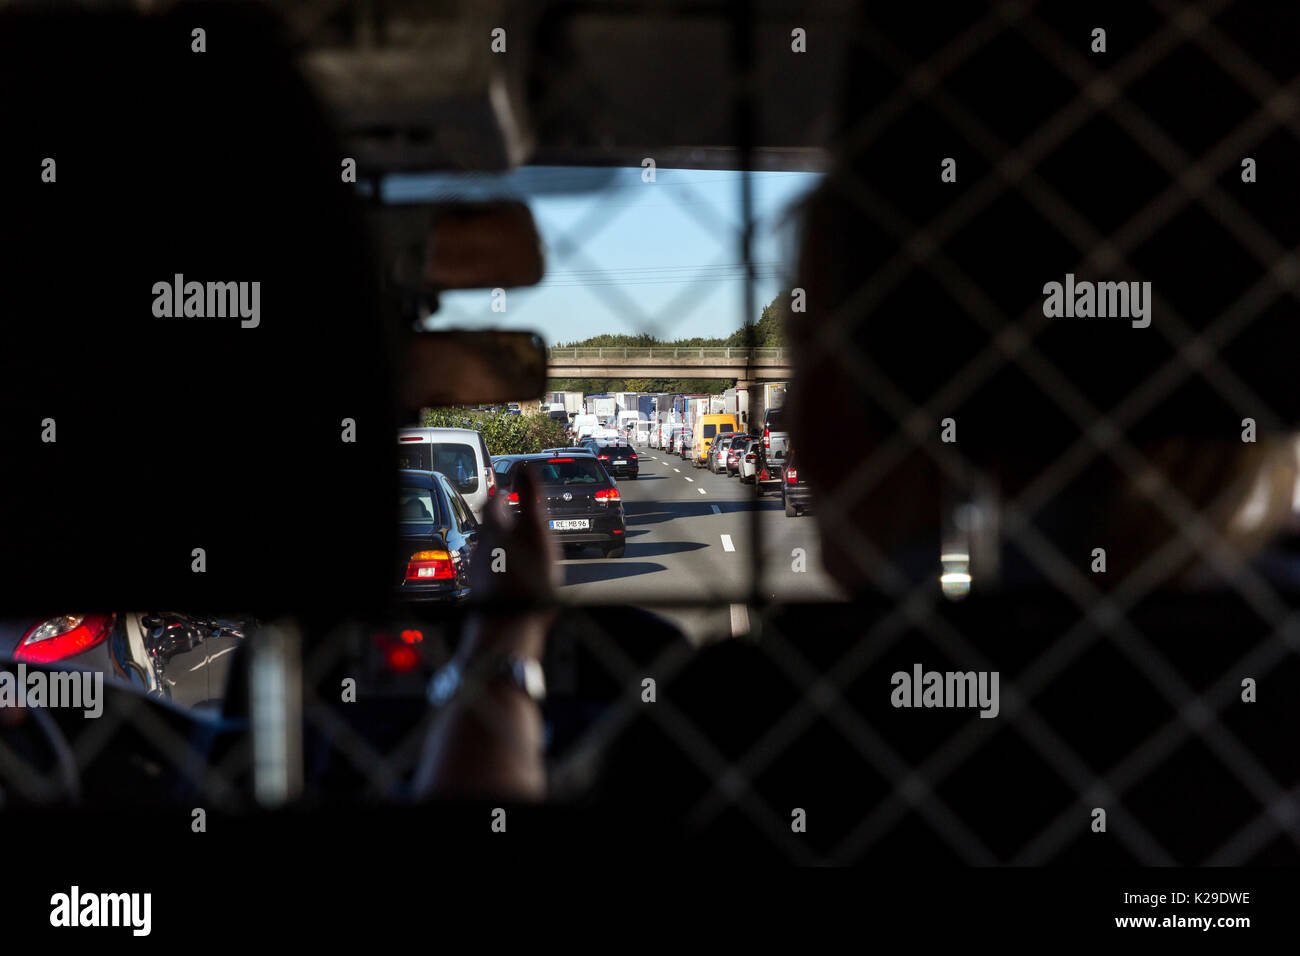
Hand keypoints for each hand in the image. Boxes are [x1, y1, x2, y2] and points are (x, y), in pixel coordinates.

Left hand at [462, 466, 557, 659]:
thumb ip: (530, 498)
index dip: (501, 494)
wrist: (511, 625)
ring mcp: (481, 573)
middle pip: (489, 527)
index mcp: (493, 529)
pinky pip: (494, 573)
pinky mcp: (486, 594)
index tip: (508, 492)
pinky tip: (516, 577)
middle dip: (501, 520)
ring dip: (503, 545)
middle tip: (514, 516)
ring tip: (519, 546)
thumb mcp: (535, 530)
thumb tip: (526, 466)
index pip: (492, 503)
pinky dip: (505, 568)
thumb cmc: (528, 576)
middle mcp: (481, 548)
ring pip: (490, 550)